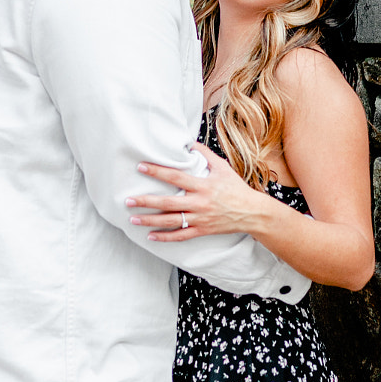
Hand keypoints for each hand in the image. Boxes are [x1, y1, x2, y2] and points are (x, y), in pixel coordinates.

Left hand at [127, 145, 266, 241]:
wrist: (252, 213)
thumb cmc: (236, 188)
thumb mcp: (223, 168)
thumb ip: (206, 155)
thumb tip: (189, 143)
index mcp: (203, 185)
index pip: (176, 177)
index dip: (158, 171)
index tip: (141, 167)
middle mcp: (199, 203)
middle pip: (168, 202)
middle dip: (146, 201)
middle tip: (128, 200)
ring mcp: (200, 219)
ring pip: (171, 221)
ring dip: (150, 220)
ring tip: (133, 218)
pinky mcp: (202, 230)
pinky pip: (181, 236)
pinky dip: (165, 237)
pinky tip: (151, 236)